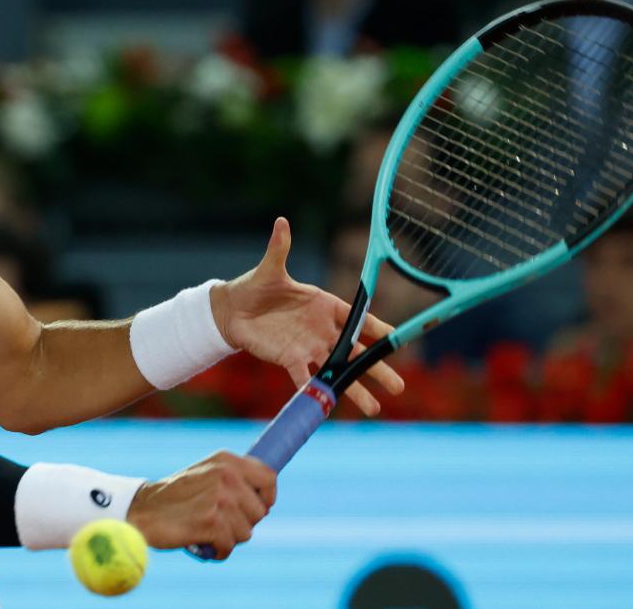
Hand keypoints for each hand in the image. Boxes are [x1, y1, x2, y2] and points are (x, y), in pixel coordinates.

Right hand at [126, 451, 274, 559]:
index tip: (257, 507)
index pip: (269, 478)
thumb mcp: (206, 473)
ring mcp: (219, 498)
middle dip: (243, 523)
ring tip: (207, 529)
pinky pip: (229, 546)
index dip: (267, 497)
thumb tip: (266, 499)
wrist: (142, 510)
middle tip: (219, 521)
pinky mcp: (211, 522)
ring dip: (228, 538)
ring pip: (246, 532)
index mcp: (226, 460)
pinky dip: (217, 551)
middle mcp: (226, 475)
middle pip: (260, 511)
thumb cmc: (176, 497)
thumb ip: (234, 478)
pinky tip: (203, 543)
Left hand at [211, 217, 404, 415]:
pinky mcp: (290, 359)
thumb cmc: (256, 286)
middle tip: (398, 387)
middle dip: (376, 368)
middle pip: (355, 351)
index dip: (378, 329)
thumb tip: (281, 222)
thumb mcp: (270, 269)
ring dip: (355, 389)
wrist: (233, 310)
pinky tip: (330, 407)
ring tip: (374, 410)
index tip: (397, 341)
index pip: (358, 318)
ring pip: (337, 371)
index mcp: (325, 305)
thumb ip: (280, 249)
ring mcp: (309, 347)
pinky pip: (306, 378)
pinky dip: (316, 391)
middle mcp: (323, 329)